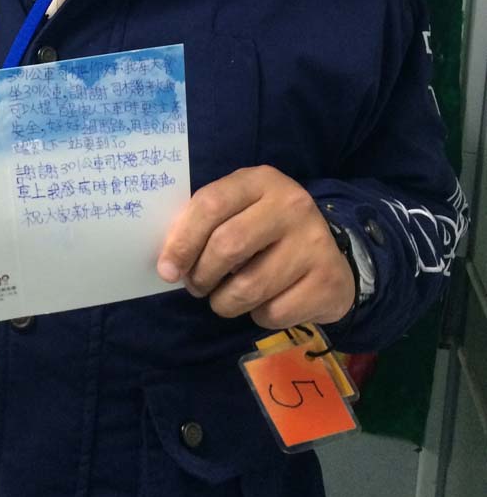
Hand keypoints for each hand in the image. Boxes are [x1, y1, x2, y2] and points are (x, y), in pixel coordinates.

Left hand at [156, 165, 355, 329]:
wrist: (329, 255)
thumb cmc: (266, 231)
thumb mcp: (239, 211)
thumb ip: (205, 224)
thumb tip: (169, 263)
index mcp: (261, 180)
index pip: (210, 204)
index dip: (182, 240)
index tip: (167, 269)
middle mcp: (292, 205)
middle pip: (227, 245)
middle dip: (201, 275)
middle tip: (196, 286)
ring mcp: (314, 243)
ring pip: (248, 287)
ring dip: (224, 302)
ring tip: (224, 298)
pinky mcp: (327, 281)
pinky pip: (273, 312)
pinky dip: (257, 315)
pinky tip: (264, 302)